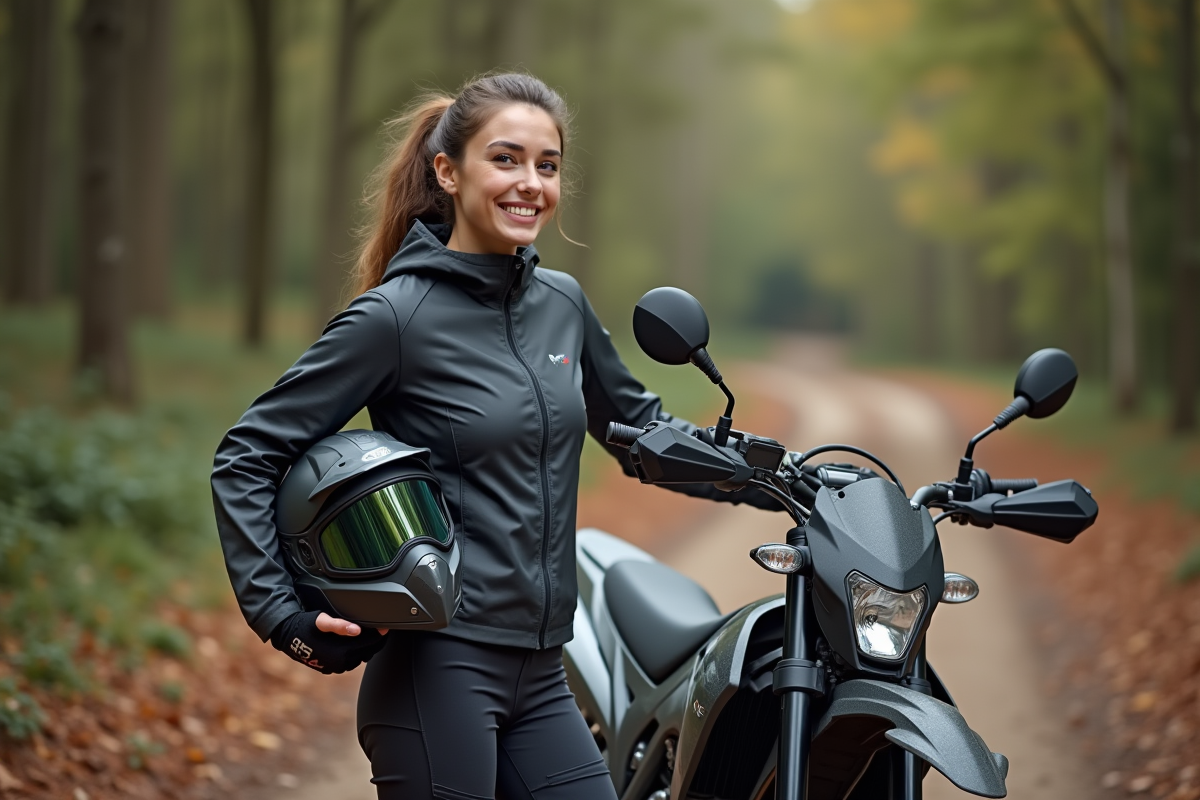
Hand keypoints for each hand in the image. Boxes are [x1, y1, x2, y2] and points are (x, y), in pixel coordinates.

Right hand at [270, 610, 387, 673]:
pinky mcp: (330, 669)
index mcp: (341, 653)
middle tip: (377, 630)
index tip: (384, 626)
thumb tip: (356, 630)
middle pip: (367, 651)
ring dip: (364, 648)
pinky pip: (349, 661)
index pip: (370, 644)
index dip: (379, 634)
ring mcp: (335, 668)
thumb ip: (340, 625)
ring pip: (359, 657)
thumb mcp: (322, 620)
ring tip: (365, 635)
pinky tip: (353, 643)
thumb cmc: (307, 624)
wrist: (288, 636)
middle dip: (373, 641)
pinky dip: (354, 653)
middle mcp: (340, 664)